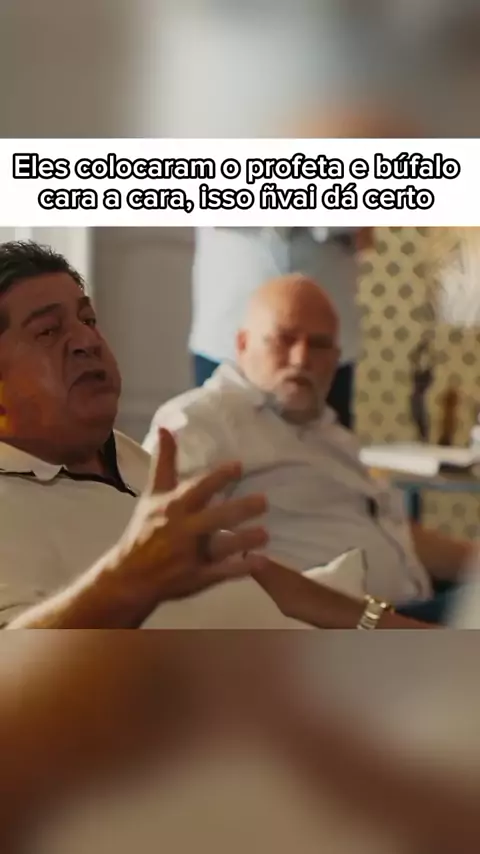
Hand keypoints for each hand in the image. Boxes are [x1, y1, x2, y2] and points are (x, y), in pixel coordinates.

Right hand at [112, 428, 268, 603]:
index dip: (218, 477)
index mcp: (173, 507)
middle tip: (265, 501)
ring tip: (266, 534)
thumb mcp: (152, 495)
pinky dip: (242, 568)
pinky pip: (222, 572)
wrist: (128, 576)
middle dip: (240, 509)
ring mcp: (189, 555)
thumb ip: (164, 463)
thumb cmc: (145, 530)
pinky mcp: (196, 577)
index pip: (197, 488)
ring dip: (244, 540)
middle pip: (214, 517)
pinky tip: (262, 561)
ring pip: (221, 547)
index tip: (239, 466)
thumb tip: (166, 427)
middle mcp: (182, 529)